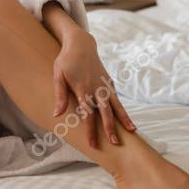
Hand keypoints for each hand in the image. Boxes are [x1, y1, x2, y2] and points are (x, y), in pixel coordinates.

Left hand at [51, 30, 135, 149]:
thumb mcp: (58, 76)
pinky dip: (122, 109)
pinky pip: (116, 98)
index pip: (88, 114)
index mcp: (83, 89)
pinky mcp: (109, 82)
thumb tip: (57, 115)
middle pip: (105, 112)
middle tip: (115, 144)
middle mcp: (97, 89)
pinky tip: (126, 119)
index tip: (93, 144)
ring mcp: (104, 85)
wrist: (80, 44)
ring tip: (131, 132)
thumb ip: (60, 96)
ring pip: (116, 105)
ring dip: (123, 119)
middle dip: (110, 128)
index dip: (91, 130)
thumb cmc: (66, 61)